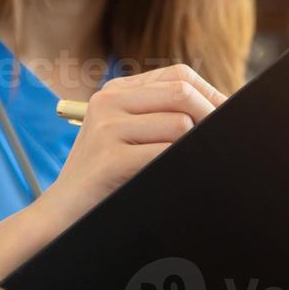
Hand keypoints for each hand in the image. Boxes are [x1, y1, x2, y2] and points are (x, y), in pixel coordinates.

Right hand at [38, 64, 225, 227]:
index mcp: (116, 92)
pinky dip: (178, 164)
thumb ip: (162, 116)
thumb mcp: (127, 136)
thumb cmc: (105, 179)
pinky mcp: (111, 158)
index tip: (227, 116)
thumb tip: (221, 109)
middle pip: (182, 93)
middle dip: (210, 117)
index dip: (211, 94)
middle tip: (219, 142)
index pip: (178, 75)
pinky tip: (170, 175)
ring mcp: (107, 128)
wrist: (61, 214)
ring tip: (179, 165)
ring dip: (189, 148)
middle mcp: (109, 102)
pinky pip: (166, 152)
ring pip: (180, 124)